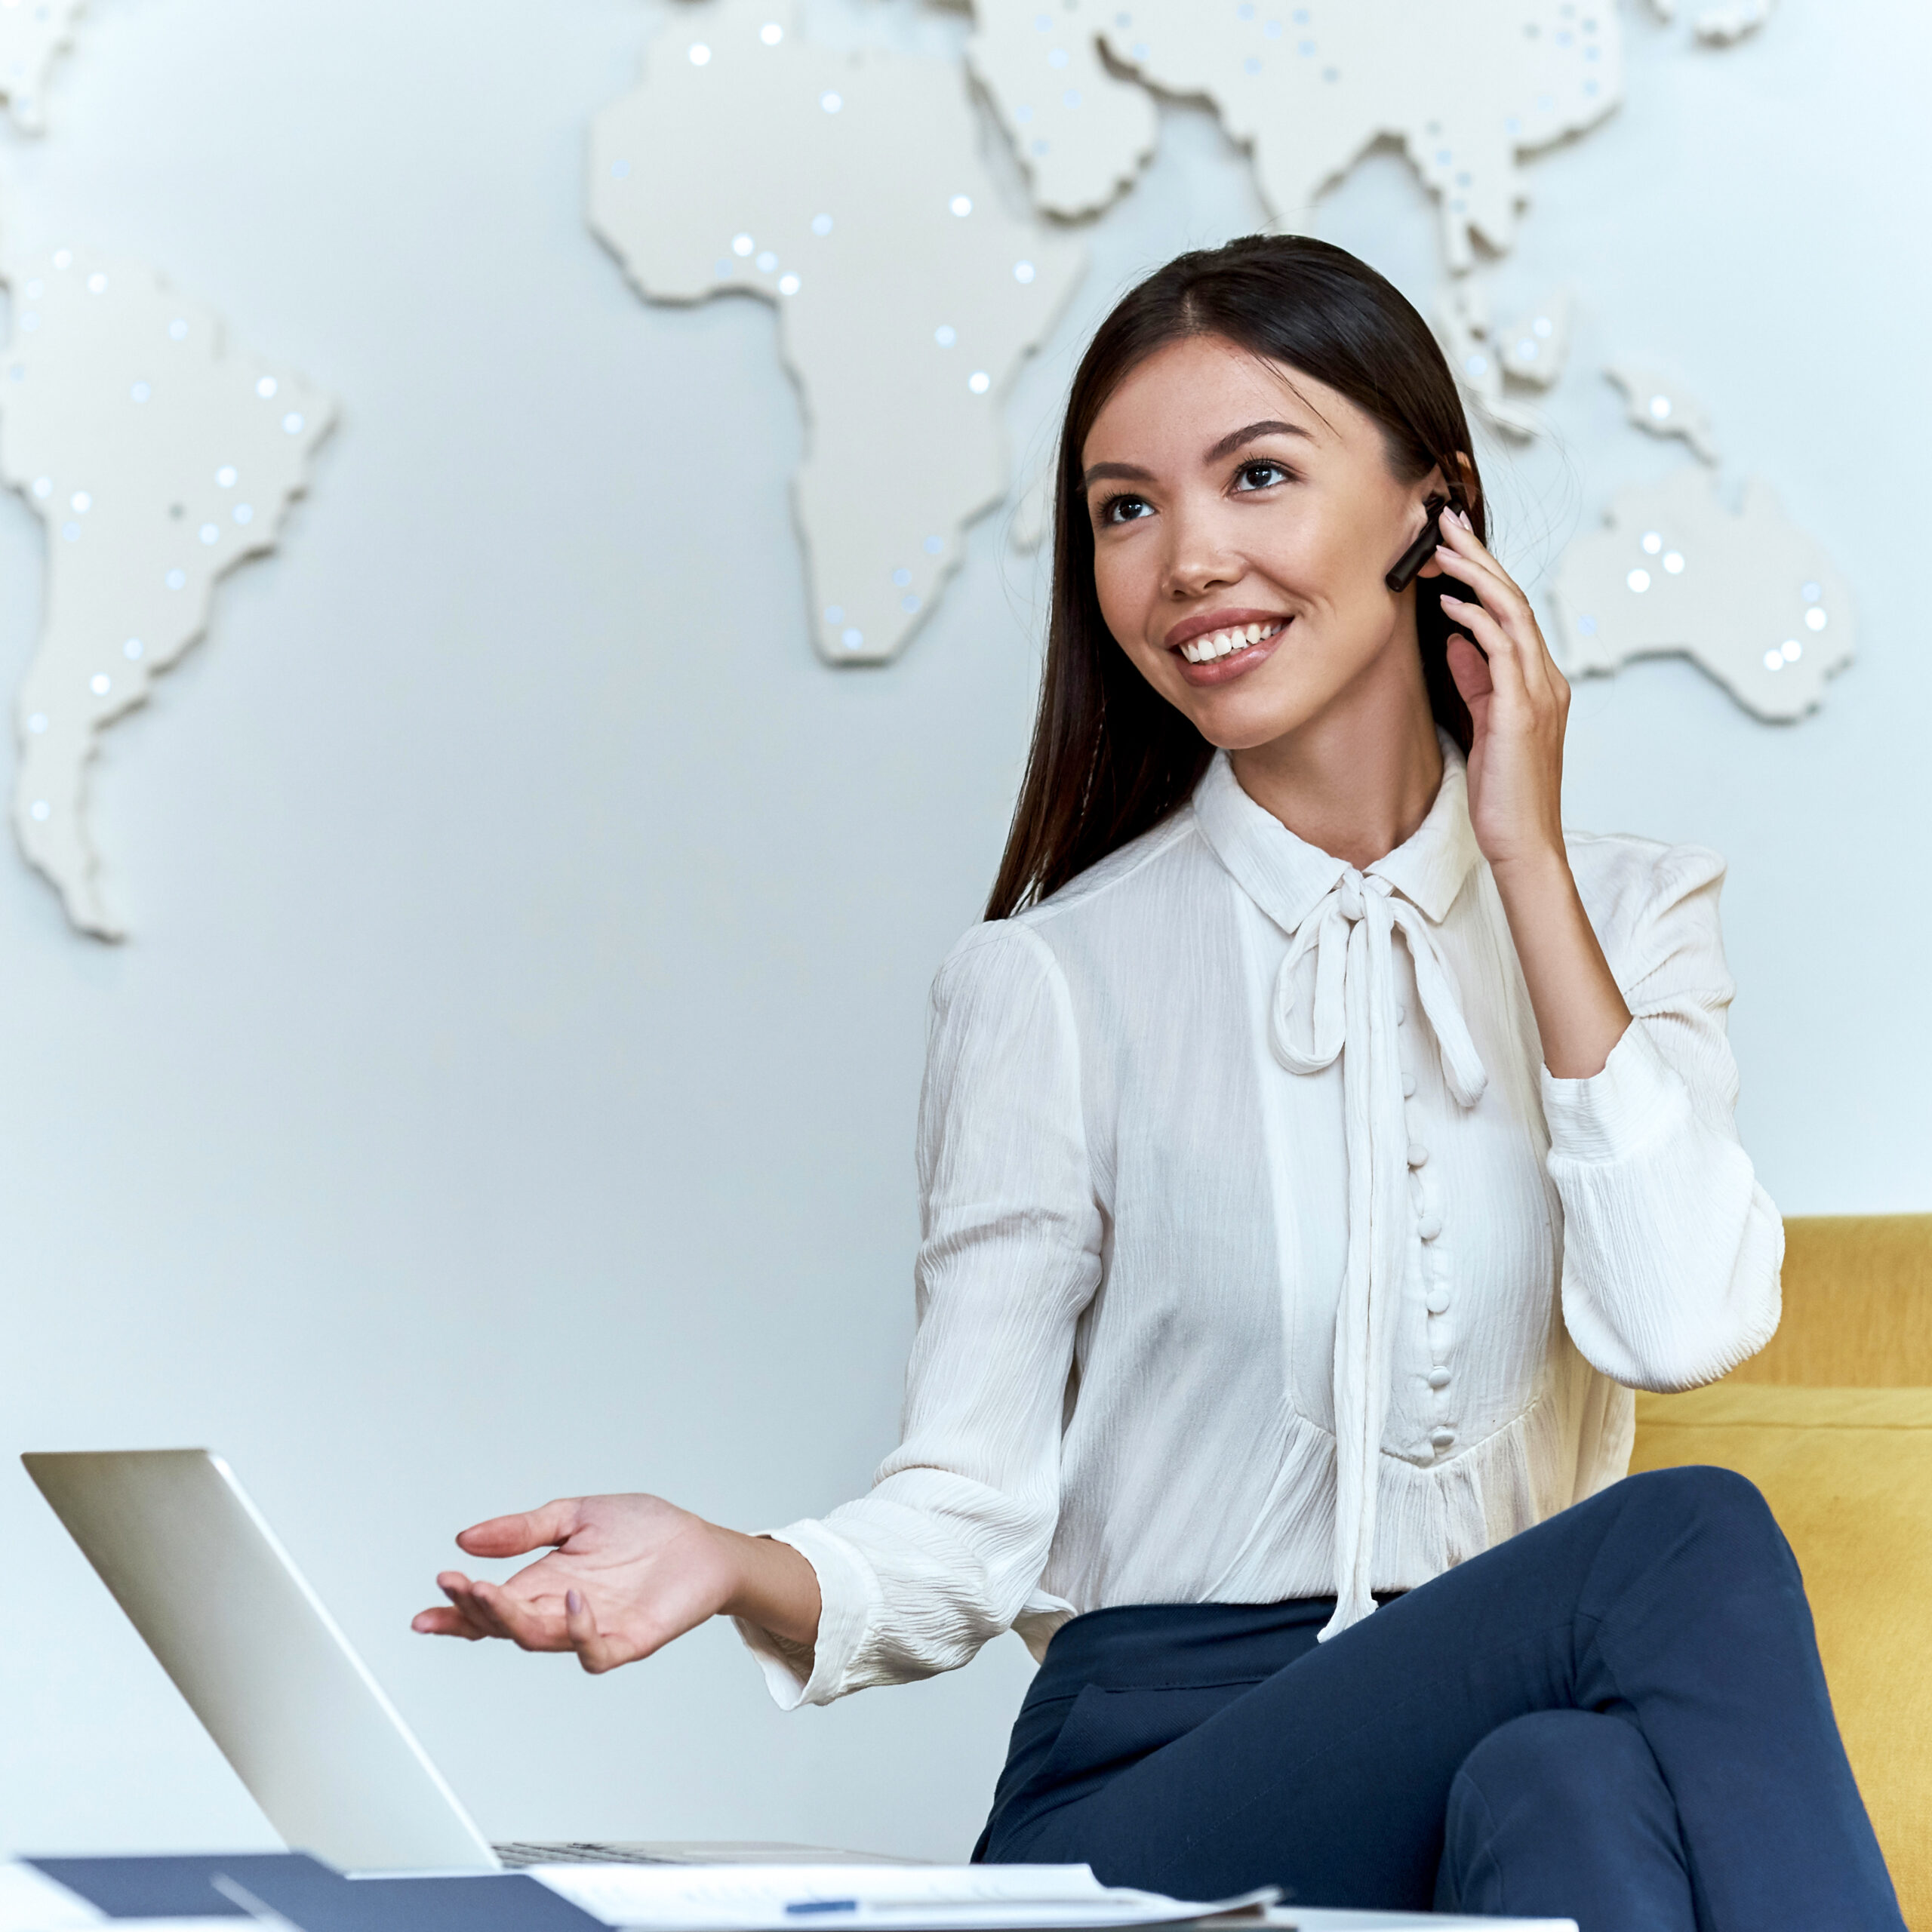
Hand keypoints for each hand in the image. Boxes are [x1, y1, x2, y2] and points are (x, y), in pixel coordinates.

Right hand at [411, 1493, 819, 1674]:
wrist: (703, 1544)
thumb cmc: (644, 1530)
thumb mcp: (576, 1516)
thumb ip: (523, 1529)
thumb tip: (464, 1538)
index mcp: (544, 1584)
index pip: (490, 1609)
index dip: (456, 1615)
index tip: (422, 1615)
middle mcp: (561, 1611)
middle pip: (505, 1626)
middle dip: (476, 1610)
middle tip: (457, 1586)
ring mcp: (593, 1629)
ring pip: (540, 1639)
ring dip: (513, 1619)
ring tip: (491, 1590)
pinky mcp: (628, 1641)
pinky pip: (595, 1651)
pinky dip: (579, 1631)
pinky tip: (574, 1599)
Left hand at [1424, 509, 1568, 876]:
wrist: (1522, 842)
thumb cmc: (1502, 791)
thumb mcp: (1485, 724)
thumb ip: (1477, 680)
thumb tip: (1459, 638)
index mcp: (1539, 681)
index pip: (1513, 610)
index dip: (1484, 572)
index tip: (1452, 542)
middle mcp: (1546, 678)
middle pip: (1515, 598)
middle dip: (1479, 556)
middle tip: (1444, 521)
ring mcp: (1538, 692)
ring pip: (1512, 613)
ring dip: (1475, 575)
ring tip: (1441, 548)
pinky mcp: (1521, 711)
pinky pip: (1502, 650)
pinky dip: (1476, 620)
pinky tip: (1448, 603)